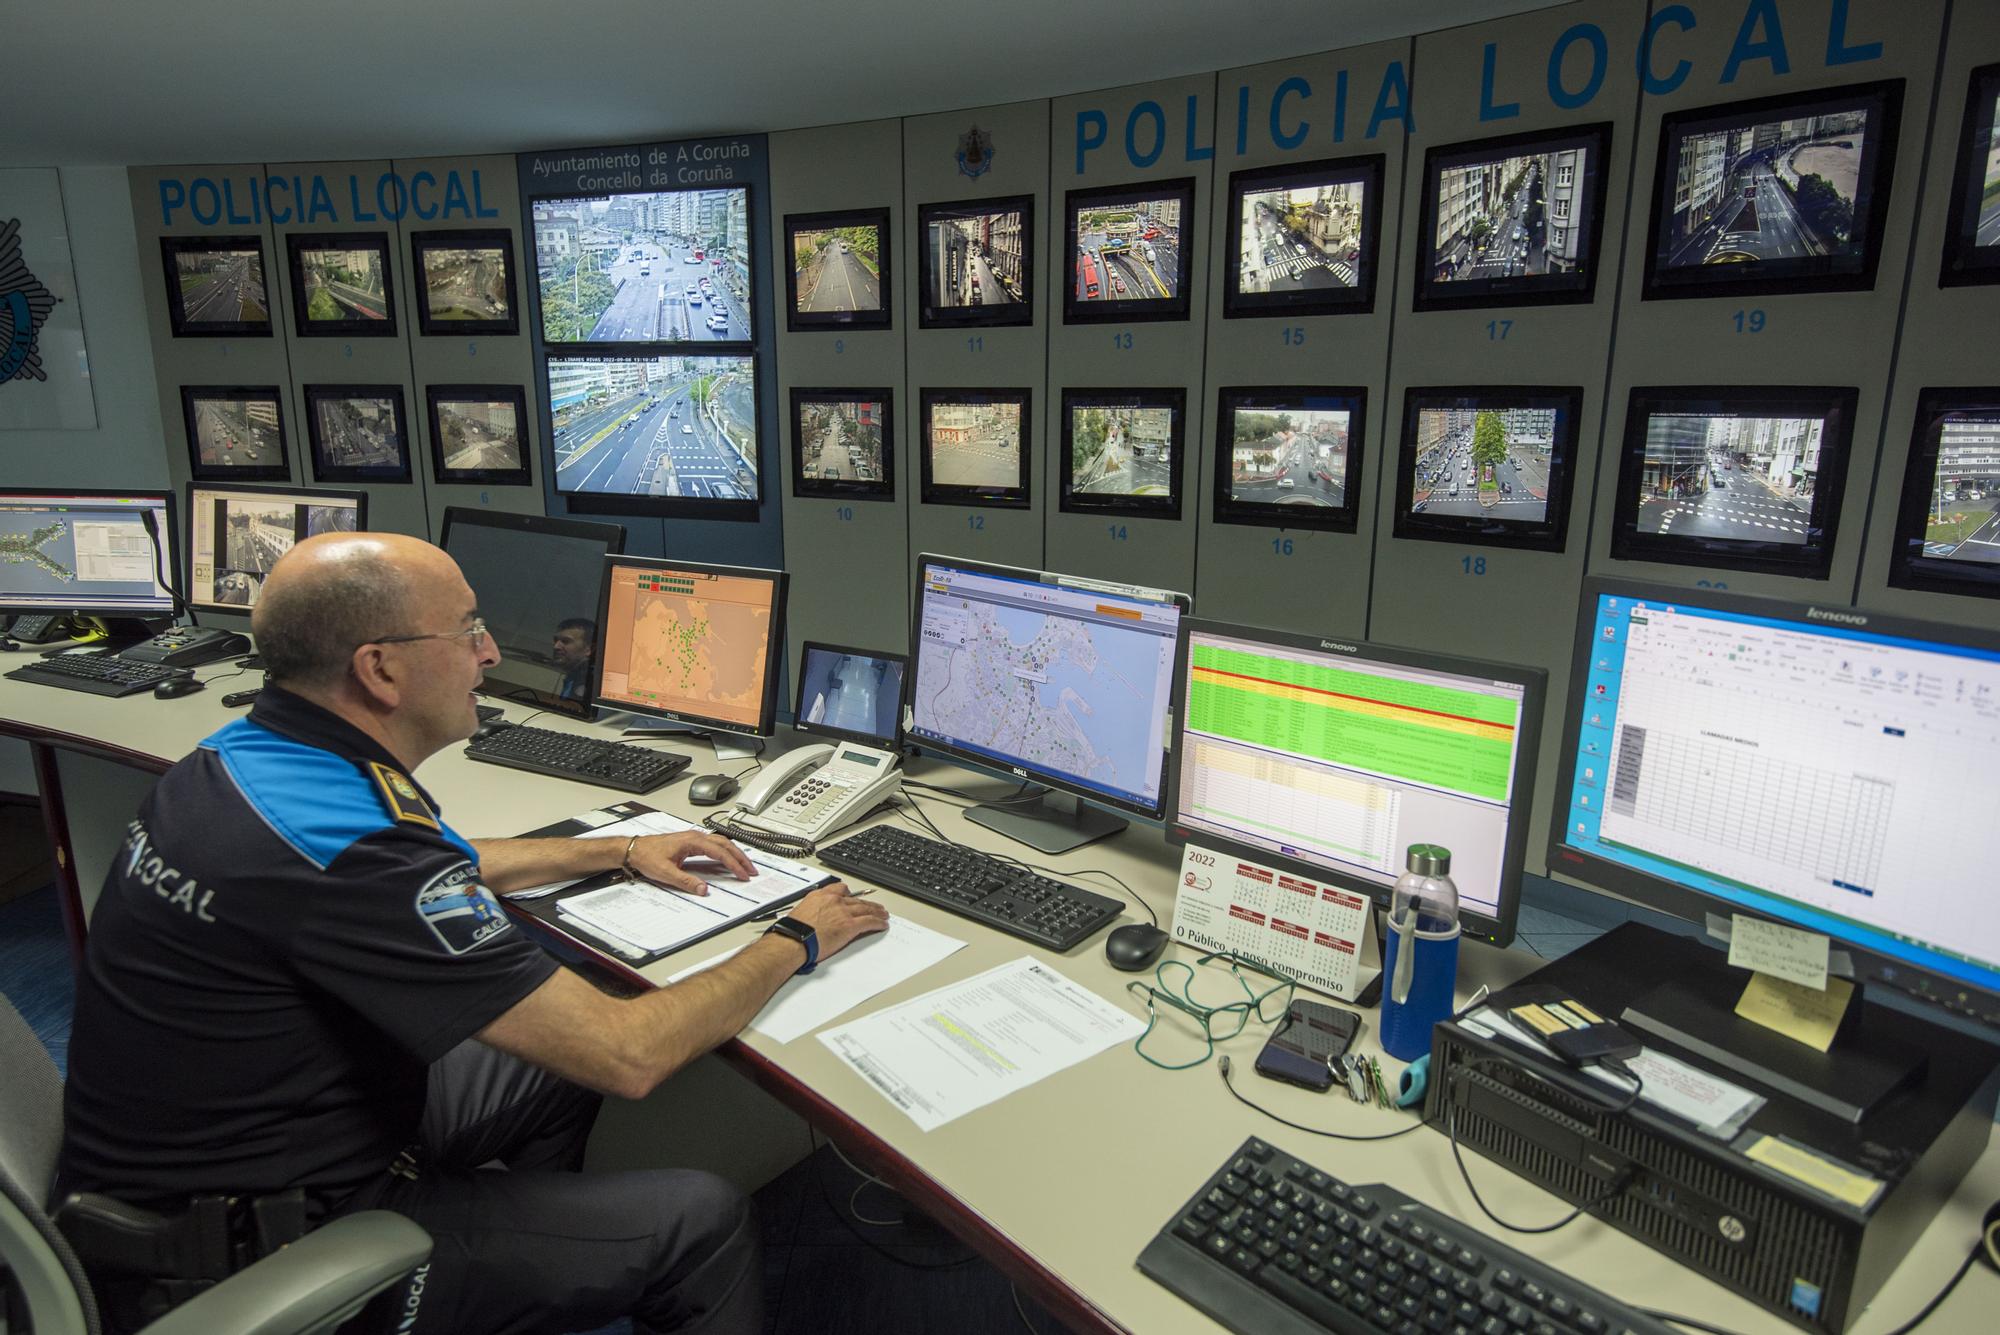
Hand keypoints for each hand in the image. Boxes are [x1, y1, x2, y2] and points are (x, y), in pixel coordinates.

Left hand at [624, 832, 754, 894]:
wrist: (634, 849)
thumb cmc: (647, 856)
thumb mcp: (666, 872)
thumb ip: (686, 881)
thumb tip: (703, 889)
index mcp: (692, 841)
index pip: (720, 852)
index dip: (734, 864)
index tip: (743, 874)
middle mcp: (695, 837)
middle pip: (725, 844)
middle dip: (740, 857)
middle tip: (751, 870)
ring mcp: (693, 838)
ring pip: (721, 843)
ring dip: (734, 853)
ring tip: (744, 865)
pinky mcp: (691, 843)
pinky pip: (714, 845)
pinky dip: (725, 852)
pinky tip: (727, 859)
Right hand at [784, 882, 888, 962]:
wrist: (794, 940)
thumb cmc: (792, 931)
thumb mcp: (801, 912)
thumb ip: (813, 910)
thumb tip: (815, 918)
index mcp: (820, 895)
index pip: (840, 888)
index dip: (850, 894)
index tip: (853, 896)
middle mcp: (834, 900)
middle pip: (856, 900)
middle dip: (867, 904)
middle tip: (874, 907)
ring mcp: (843, 912)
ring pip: (865, 909)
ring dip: (876, 912)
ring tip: (883, 914)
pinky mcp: (850, 925)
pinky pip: (869, 922)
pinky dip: (878, 923)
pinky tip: (882, 924)